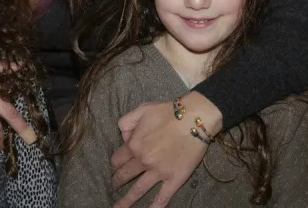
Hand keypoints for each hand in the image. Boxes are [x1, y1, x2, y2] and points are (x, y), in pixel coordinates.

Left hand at [110, 92, 221, 206]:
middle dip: (117, 181)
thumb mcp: (141, 110)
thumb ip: (126, 122)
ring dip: (127, 201)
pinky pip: (163, 196)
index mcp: (134, 144)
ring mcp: (158, 172)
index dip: (115, 162)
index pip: (117, 159)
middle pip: (125, 175)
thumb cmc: (168, 111)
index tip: (115, 166)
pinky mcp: (174, 179)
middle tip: (113, 186)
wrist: (194, 119)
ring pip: (138, 189)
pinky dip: (155, 206)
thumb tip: (123, 137)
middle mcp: (143, 161)